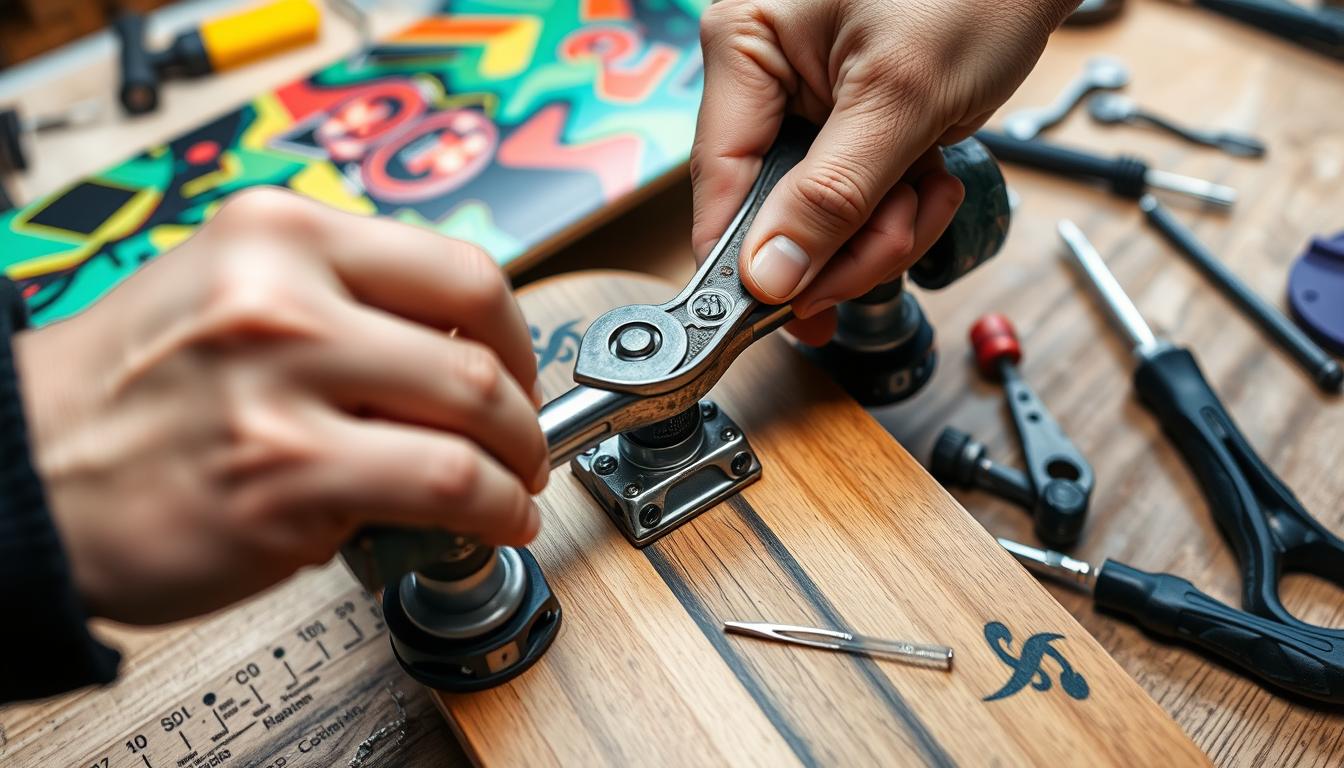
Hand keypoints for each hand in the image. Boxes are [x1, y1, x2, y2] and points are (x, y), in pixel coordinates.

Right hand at [14, 189, 547, 624]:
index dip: (514, 334)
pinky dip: (491, 511)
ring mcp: (281, 386)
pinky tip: (489, 522)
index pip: (460, 269)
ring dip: (515, 464)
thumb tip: (459, 353)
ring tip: (510, 488)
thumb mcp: (232, 293)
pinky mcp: (283, 477)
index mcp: (278, 233)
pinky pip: (444, 488)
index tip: (517, 368)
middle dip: (522, 411)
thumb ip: (342, 302)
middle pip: (479, 345)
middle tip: (522, 441)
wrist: (25, 474)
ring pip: (475, 416)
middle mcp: (282, 296)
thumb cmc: (131, 390)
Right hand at [691, 0, 1073, 343]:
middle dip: (844, 238)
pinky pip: (858, 205)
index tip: (778, 315)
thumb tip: (766, 277)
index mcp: (746, 44)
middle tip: (896, 234)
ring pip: (822, 221)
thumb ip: (831, 194)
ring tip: (929, 189)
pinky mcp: (853, 129)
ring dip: (884, 228)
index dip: (747, 255)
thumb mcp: (901, 96)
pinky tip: (934, 178)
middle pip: (775, 210)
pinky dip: (901, 209)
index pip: (719, 176)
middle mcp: (767, 77)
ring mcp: (811, 108)